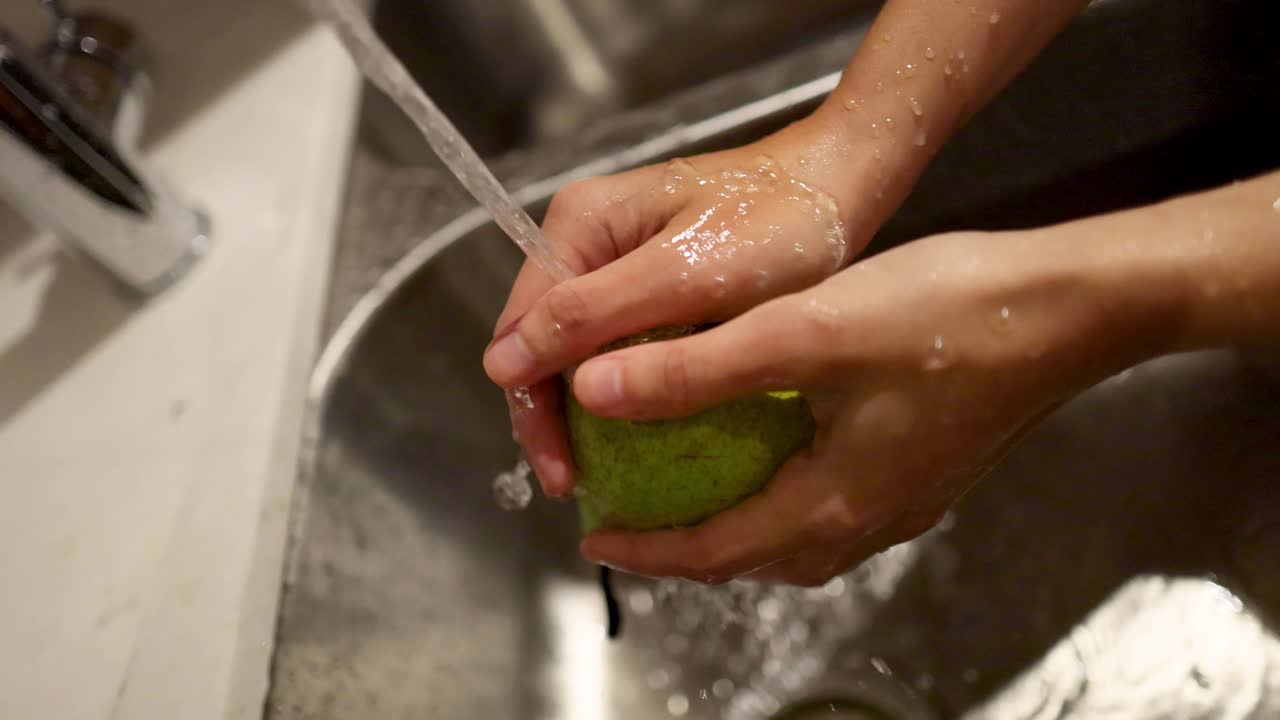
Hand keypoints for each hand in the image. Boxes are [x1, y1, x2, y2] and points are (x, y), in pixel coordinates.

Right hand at [484, 116, 883, 496]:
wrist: (842, 187)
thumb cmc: (777, 225)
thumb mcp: (683, 277)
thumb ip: (591, 316)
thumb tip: (499, 367)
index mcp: (577, 226)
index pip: (521, 331)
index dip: (531, 406)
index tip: (562, 471)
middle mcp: (585, 240)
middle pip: (541, 343)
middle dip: (552, 415)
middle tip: (575, 484)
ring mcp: (618, 261)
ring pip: (578, 349)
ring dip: (583, 407)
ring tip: (599, 470)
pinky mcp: (653, 281)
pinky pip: (618, 343)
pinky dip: (621, 386)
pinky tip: (634, 430)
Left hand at [570, 229, 1156, 584]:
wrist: (1072, 308)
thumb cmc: (948, 316)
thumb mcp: (802, 332)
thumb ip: (695, 369)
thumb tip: (600, 389)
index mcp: (834, 505)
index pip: (714, 554)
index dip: (646, 550)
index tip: (595, 535)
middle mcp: (870, 521)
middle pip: (755, 557)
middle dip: (686, 547)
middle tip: (634, 516)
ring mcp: (905, 500)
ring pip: (796, 537)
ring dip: (735, 524)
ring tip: (690, 491)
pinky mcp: (925, 469)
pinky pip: (832, 505)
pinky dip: (782, 495)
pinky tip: (773, 450)